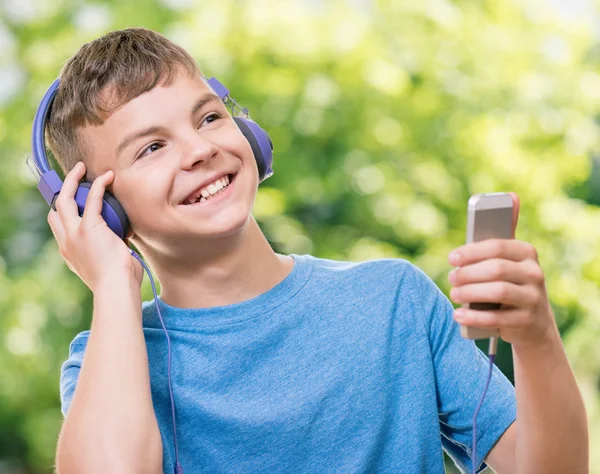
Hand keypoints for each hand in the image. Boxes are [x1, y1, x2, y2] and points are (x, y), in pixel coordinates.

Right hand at [47, 162, 142, 291]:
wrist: (116, 288)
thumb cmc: (120, 282)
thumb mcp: (108, 264)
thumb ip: (111, 249)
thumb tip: (124, 238)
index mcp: (69, 253)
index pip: (58, 227)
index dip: (63, 213)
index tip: (74, 203)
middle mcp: (67, 242)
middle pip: (55, 210)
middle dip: (62, 192)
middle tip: (75, 179)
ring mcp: (75, 234)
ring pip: (65, 199)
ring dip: (73, 181)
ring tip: (81, 169)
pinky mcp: (89, 227)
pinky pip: (93, 199)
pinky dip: (99, 185)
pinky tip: (108, 176)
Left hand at [447, 193, 556, 347]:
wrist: (532, 323)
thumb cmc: (510, 282)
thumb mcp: (508, 259)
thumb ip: (503, 232)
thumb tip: (512, 196)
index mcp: (527, 252)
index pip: (497, 247)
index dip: (470, 252)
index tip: (451, 258)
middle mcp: (534, 273)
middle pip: (495, 269)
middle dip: (467, 274)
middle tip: (451, 279)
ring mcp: (534, 298)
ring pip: (497, 291)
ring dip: (469, 293)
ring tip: (454, 294)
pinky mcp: (527, 321)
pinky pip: (497, 318)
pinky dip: (473, 317)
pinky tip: (458, 315)